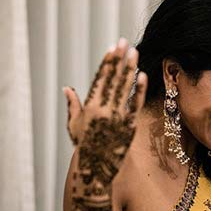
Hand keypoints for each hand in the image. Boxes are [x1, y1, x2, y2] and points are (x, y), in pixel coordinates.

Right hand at [63, 38, 147, 186]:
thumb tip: (66, 88)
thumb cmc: (83, 145)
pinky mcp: (130, 124)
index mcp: (90, 105)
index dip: (107, 62)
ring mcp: (118, 116)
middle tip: (126, 42)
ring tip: (135, 52)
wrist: (95, 168)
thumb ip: (72, 104)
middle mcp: (104, 108)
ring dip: (130, 68)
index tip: (113, 47)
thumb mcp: (74, 124)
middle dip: (120, 59)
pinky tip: (142, 75)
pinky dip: (139, 89)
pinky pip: (136, 104)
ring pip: (125, 87)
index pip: (100, 78)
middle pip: (114, 78)